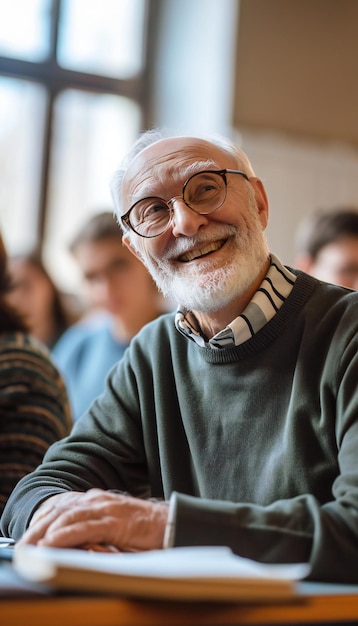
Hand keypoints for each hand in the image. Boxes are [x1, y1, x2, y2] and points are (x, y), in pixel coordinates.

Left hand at [17, 489, 167, 551]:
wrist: (172, 523)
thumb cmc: (144, 529)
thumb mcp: (114, 525)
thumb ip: (95, 526)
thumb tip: (75, 540)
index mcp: (97, 499)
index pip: (63, 507)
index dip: (43, 520)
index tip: (29, 536)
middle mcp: (98, 499)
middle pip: (60, 510)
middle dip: (38, 527)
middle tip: (24, 544)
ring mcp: (107, 508)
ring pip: (68, 517)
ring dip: (46, 532)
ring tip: (32, 545)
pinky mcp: (115, 521)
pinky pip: (85, 528)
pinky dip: (65, 535)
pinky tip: (53, 543)